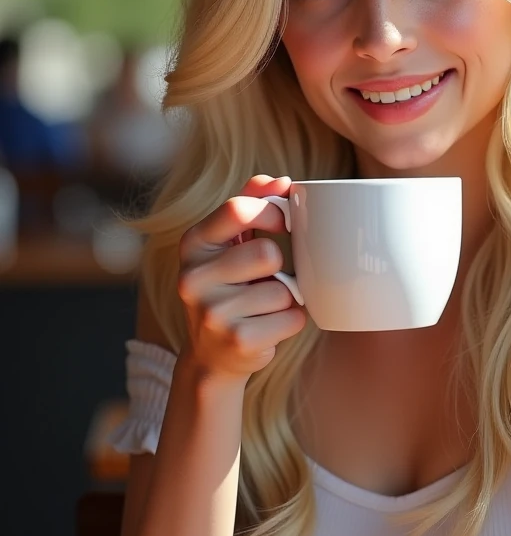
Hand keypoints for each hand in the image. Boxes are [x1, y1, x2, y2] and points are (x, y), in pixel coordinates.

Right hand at [177, 174, 306, 383]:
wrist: (212, 355)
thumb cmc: (229, 289)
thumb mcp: (229, 244)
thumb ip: (250, 205)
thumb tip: (280, 181)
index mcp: (194, 244)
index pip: (238, 209)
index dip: (273, 211)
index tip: (284, 223)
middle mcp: (194, 277)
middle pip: (267, 252)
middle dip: (279, 266)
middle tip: (266, 279)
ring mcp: (212, 312)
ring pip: (283, 289)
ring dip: (285, 298)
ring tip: (263, 308)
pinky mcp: (237, 341)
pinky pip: (291, 318)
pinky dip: (291, 322)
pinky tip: (268, 327)